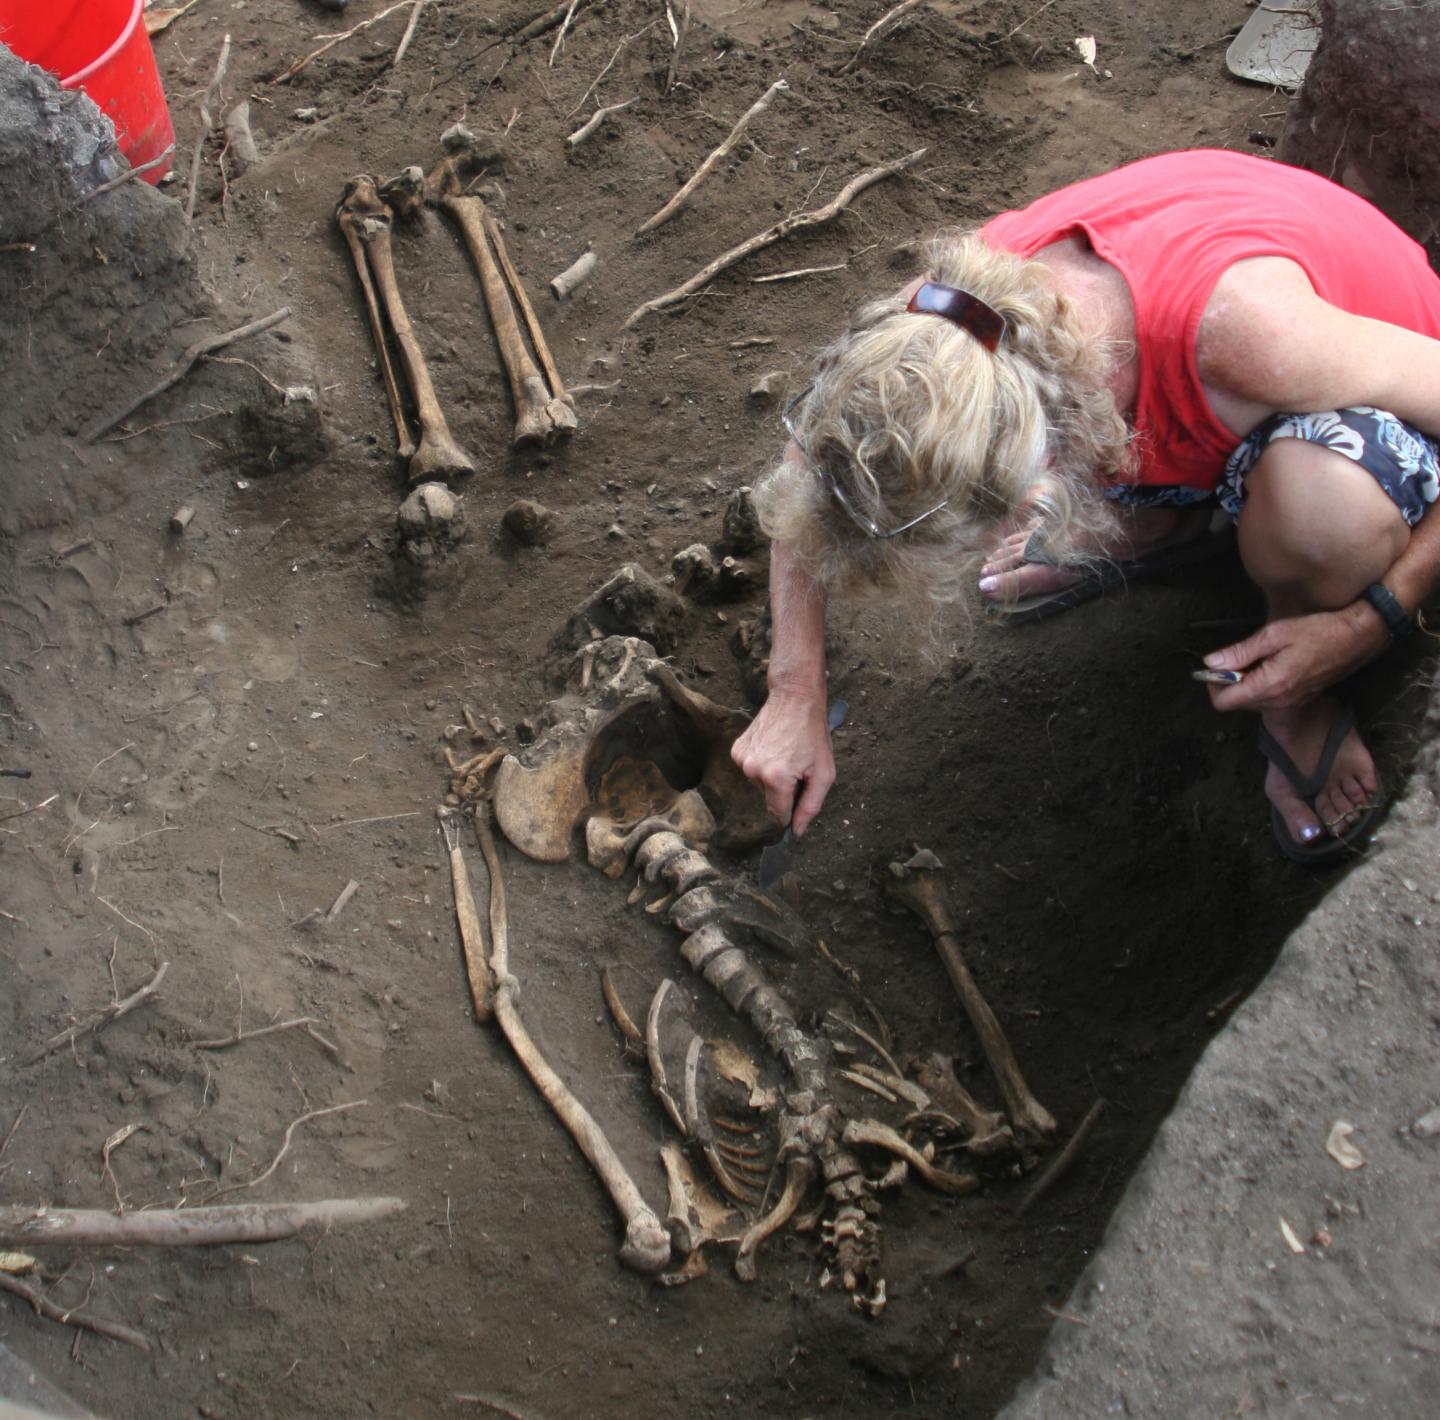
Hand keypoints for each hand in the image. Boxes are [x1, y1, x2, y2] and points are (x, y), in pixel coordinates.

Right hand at [730, 687, 835, 836]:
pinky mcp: (737, 751)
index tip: (800, 796)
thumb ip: (811, 806)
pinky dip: (762, 765)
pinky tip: (774, 748)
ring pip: (759, 785)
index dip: (792, 812)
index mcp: (776, 779)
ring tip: (786, 754)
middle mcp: (753, 771)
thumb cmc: (813, 735)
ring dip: (773, 777)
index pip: (779, 815)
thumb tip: (797, 831)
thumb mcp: (824, 773)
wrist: (794, 699)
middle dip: (785, 790)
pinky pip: (751, 770)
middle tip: (798, 767)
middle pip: (770, 799)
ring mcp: (742, 760)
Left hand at [1202, 604, 1386, 712]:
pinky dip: (1262, 685)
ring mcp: (1291, 703)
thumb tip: (1211, 663)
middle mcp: (1279, 701)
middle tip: (1236, 658)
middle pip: (1236, 704)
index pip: (1224, 702)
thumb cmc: (1318, 632)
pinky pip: (1270, 699)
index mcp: (1270, 686)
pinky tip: (1271, 665)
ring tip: (1256, 659)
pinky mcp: (1300, 699)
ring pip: (1253, 702)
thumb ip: (1240, 652)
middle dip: (1229, 683)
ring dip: (1246, 684)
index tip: (1215, 667)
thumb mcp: (1274, 635)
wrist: (1357, 638)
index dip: (1213, 685)